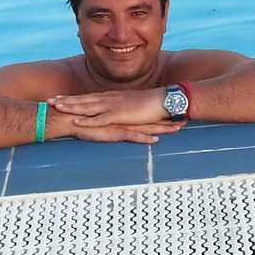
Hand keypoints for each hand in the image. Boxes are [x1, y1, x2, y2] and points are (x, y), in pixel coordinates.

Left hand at [50, 88, 167, 126]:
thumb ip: (121, 107)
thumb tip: (114, 112)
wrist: (163, 100)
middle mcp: (110, 99)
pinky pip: (100, 119)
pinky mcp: (120, 115)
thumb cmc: (150, 104)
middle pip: (84, 99)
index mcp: (112, 97)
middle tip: (50, 100)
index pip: (88, 96)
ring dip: (72, 107)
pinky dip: (87, 120)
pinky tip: (77, 122)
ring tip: (57, 108)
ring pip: (88, 106)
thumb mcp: (132, 105)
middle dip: (66, 100)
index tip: (59, 97)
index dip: (73, 98)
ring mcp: (114, 106)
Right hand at [70, 120, 185, 144]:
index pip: (146, 115)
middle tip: (185, 120)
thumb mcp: (103, 119)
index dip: (162, 115)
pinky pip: (132, 136)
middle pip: (152, 119)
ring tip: (178, 129)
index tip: (176, 114)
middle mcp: (126, 118)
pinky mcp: (114, 132)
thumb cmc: (84, 120)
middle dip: (169, 120)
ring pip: (147, 127)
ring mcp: (121, 124)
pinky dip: (144, 138)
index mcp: (124, 114)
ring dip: (163, 128)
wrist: (69, 118)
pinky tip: (155, 140)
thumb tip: (120, 122)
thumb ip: (113, 120)